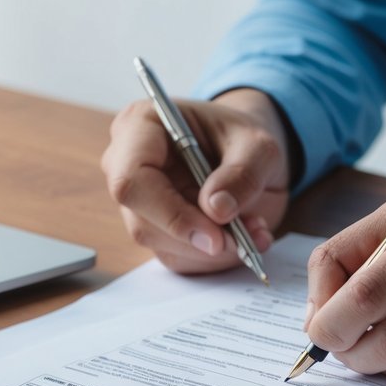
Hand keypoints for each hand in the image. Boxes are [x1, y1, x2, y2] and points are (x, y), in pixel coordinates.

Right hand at [101, 88, 290, 273]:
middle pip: (143, 222)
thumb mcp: (259, 145)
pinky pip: (179, 258)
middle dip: (197, 239)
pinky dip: (216, 257)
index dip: (169, 213)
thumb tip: (217, 209)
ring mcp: (139, 204)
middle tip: (243, 239)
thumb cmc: (241, 138)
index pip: (131, 180)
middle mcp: (127, 166)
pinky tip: (244, 237)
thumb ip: (243, 172)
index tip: (213, 234)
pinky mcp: (156, 231)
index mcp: (140, 127)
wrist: (246, 154)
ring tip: (255, 230)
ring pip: (162, 245)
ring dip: (213, 251)